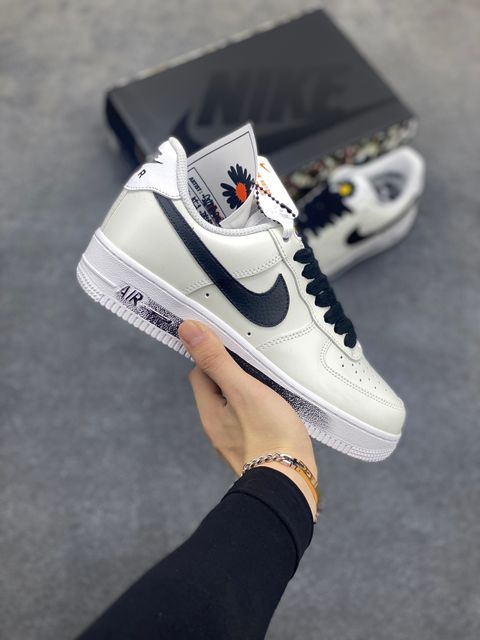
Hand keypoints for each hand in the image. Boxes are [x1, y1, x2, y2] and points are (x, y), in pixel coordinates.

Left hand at [178, 320, 317, 516]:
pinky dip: (256, 410)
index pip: (199, 372)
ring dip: (244, 392)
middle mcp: (216, 428)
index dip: (212, 355)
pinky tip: (274, 408)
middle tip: (253, 362)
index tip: (231, 345)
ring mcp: (234, 441)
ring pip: (232, 406)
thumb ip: (216, 360)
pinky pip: (248, 422)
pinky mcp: (253, 450)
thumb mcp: (242, 388)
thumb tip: (187, 330)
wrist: (291, 483)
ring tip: (266, 383)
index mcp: (209, 411)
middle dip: (229, 373)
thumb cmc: (269, 434)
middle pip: (215, 389)